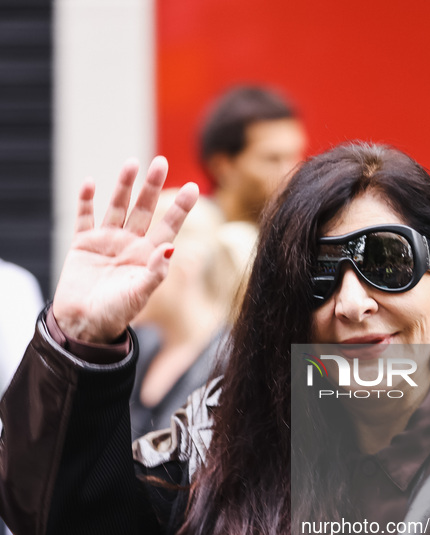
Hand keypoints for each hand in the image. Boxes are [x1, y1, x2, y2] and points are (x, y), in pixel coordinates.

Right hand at [53, 156, 198, 342]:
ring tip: (131, 164)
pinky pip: (85, 218)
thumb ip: (155, 272)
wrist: (84, 325)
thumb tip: (170, 248)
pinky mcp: (83, 244)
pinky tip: (89, 184)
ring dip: (123, 186)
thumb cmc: (116, 314)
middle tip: (160, 162)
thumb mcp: (140, 294)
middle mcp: (130, 244)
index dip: (181, 208)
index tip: (194, 187)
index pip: (169, 227)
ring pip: (117, 207)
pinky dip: (85, 201)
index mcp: (148, 256)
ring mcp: (107, 242)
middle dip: (152, 187)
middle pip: (144, 210)